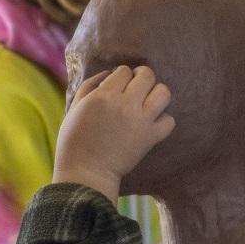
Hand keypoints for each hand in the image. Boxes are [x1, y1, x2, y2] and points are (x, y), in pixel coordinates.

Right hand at [53, 65, 174, 201]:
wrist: (86, 173)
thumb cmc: (75, 141)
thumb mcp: (74, 107)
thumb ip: (90, 85)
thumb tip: (109, 73)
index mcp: (104, 96)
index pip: (124, 70)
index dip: (121, 75)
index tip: (118, 85)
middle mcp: (125, 104)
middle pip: (147, 75)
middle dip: (141, 77)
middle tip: (135, 88)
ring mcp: (141, 121)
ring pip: (163, 93)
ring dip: (157, 93)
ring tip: (148, 101)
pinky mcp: (151, 137)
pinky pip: (169, 121)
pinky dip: (163, 120)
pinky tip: (152, 122)